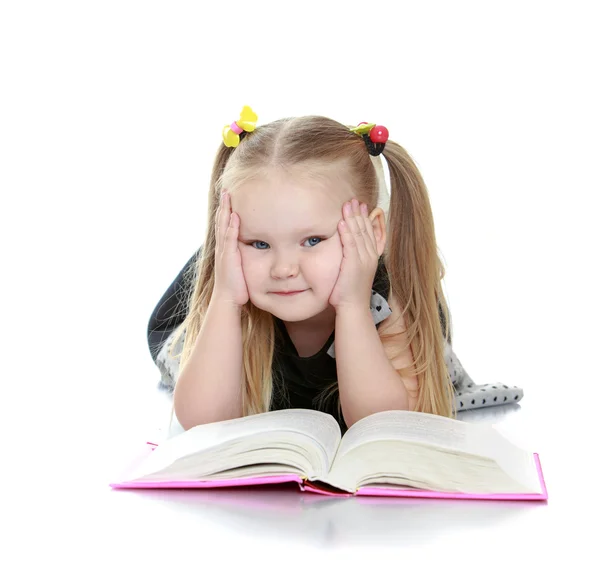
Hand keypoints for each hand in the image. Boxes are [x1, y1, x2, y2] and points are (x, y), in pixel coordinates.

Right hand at [213, 191, 249, 306]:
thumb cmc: (237, 286)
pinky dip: (232, 226)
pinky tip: (235, 215)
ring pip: (223, 226)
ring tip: (227, 196)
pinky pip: (230, 238)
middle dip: (223, 206)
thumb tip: (257, 250)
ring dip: (225, 211)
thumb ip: (246, 257)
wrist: (228, 299)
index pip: (225, 226)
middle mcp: (223, 247)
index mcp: (226, 249)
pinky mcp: (228, 257)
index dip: (226, 212)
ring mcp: (224, 251)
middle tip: (225, 191)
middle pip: (222, 222)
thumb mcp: (241, 267)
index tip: (229, 199)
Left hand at [329, 199, 379, 312]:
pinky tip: (342, 222)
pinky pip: (350, 244)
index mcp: (371, 257)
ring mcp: (363, 260)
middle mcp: (370, 256)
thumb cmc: (350, 293)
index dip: (365, 219)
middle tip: (354, 200)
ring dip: (352, 218)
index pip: (369, 233)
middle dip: (359, 214)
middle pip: (365, 230)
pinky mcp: (354, 264)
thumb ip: (352, 260)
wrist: (353, 307)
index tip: (361, 206)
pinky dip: (346, 232)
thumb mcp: (354, 272)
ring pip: (358, 234)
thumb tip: (346, 253)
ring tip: (347, 205)